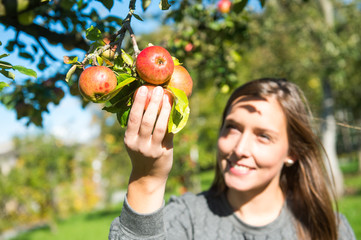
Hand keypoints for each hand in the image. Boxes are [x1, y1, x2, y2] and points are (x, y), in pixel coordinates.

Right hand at [124, 85, 172, 212]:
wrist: (148, 176)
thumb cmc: (141, 153)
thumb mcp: (134, 141)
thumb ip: (138, 126)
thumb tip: (147, 101)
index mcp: (129, 140)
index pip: (133, 118)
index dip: (139, 103)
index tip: (143, 88)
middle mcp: (140, 145)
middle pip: (147, 121)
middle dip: (153, 103)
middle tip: (158, 89)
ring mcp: (153, 150)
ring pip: (160, 127)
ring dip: (165, 110)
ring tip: (168, 97)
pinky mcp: (165, 152)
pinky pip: (170, 133)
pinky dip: (172, 121)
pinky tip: (174, 110)